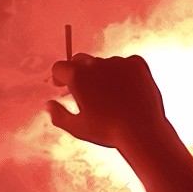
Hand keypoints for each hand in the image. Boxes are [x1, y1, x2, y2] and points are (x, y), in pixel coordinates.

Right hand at [48, 53, 166, 151]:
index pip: (60, 67)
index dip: (59, 77)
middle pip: (80, 60)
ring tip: (109, 95)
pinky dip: (123, 73)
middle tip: (83, 89)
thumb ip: (58, 114)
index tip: (62, 86)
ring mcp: (119, 62)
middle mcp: (97, 64)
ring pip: (104, 63)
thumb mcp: (77, 127)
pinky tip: (126, 90)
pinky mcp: (137, 64)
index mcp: (78, 76)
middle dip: (77, 72)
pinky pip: (125, 63)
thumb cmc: (108, 131)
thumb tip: (49, 105)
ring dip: (102, 73)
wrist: (142, 130)